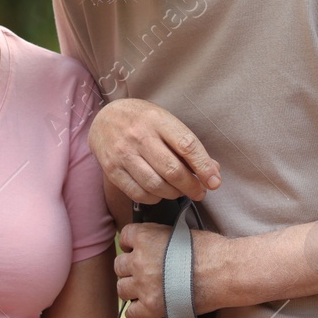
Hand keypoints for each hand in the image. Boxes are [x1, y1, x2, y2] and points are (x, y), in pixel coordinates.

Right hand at [89, 99, 219, 202]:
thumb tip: (213, 171)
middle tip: (199, 192)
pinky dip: (153, 198)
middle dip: (191, 186)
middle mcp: (138, 136)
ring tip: (179, 191)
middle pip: (172, 170)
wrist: (104, 118)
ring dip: (174, 194)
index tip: (214, 182)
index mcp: (157, 120)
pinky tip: (158, 193)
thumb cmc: (141, 120)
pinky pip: (138, 193)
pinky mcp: (111, 170)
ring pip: (155, 185)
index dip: (204, 167)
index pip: (187, 146)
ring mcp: (122, 154)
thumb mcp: (165, 122)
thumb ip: (188, 145)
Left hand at [116, 220, 225, 317]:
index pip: (124, 238)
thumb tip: (153, 243)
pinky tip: (147, 307)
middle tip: (145, 273)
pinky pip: (131, 313)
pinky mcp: (152, 307)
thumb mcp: (179, 232)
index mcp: (145, 237)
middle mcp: (139, 260)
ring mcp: (143, 285)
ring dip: (132, 290)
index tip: (139, 250)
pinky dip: (137, 311)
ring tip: (146, 290)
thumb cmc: (212, 250)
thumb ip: (159, 237)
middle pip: (119, 266)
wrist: (227, 271)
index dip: (132, 245)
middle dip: (130, 269)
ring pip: (121, 289)